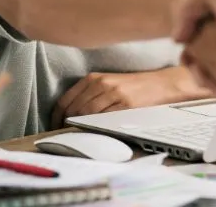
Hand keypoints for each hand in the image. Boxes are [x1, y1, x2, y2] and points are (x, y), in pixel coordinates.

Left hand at [51, 66, 209, 128]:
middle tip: (65, 137)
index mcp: (95, 78)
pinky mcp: (126, 105)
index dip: (56, 118)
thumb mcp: (109, 84)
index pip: (65, 101)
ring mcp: (114, 94)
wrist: (161, 85)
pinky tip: (96, 133)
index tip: (55, 129)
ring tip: (79, 137)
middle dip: (66, 126)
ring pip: (87, 116)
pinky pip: (104, 120)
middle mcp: (102, 84)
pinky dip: (96, 129)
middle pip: (73, 111)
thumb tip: (68, 116)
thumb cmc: (134, 87)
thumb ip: (89, 95)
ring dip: (80, 129)